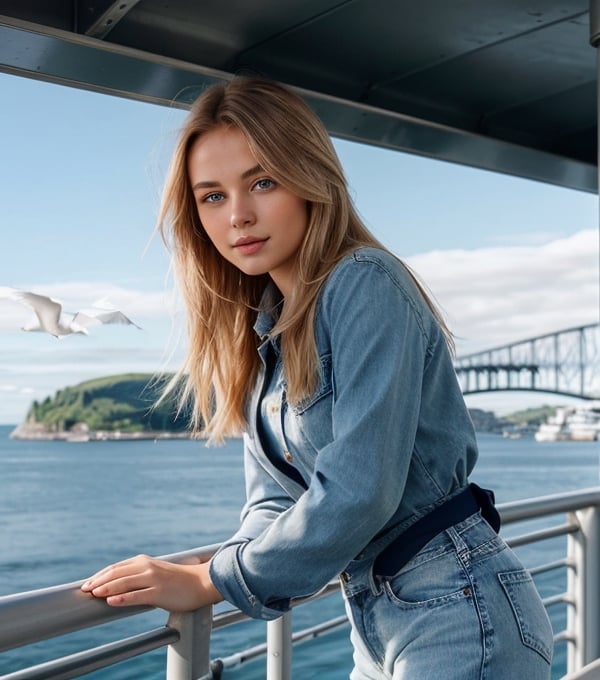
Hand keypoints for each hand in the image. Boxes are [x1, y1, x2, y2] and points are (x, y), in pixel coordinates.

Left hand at [81, 554, 222, 611]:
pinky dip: (123, 598)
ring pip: (124, 582)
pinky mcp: (160, 592)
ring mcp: (153, 579)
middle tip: (84, 589)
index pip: (117, 567)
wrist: (202, 582)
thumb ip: (142, 576)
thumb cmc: (180, 581)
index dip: (101, 575)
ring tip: (93, 593)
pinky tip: (111, 602)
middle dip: (99, 581)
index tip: (89, 583)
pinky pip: (137, 595)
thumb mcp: (158, 573)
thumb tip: (123, 587)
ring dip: (106, 588)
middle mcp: (147, 567)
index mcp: (145, 562)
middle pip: (117, 572)